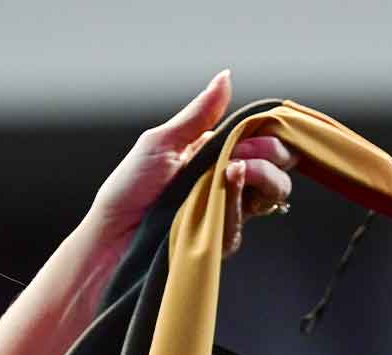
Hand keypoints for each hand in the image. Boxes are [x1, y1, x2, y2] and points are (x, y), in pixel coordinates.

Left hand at [86, 70, 296, 258]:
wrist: (114, 233)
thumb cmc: (131, 187)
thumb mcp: (164, 141)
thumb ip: (200, 113)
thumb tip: (226, 76)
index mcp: (216, 156)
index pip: (262, 142)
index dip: (268, 134)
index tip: (256, 130)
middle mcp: (227, 183)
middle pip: (277, 168)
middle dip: (272, 154)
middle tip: (245, 152)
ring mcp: (228, 213)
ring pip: (271, 195)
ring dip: (261, 175)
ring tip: (234, 169)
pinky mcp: (221, 239)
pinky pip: (243, 221)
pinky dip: (237, 202)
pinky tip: (226, 185)